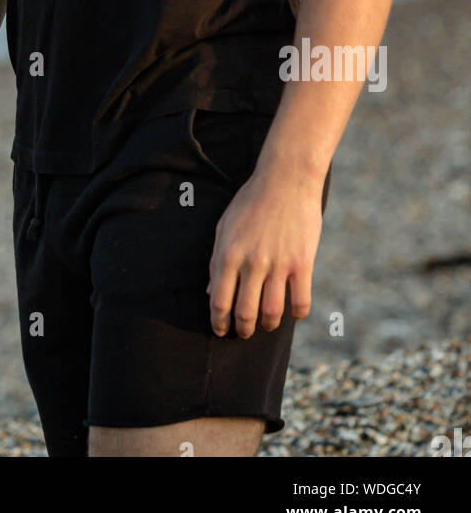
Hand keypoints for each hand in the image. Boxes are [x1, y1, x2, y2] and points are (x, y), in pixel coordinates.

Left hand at [206, 166, 323, 337]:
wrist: (285, 179)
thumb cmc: (251, 201)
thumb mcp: (225, 226)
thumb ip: (216, 260)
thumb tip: (210, 292)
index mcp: (229, 254)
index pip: (219, 300)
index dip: (218, 321)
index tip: (221, 330)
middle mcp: (252, 263)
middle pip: (245, 313)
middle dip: (242, 329)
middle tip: (243, 332)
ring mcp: (278, 264)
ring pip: (272, 313)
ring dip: (268, 325)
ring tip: (266, 325)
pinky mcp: (302, 263)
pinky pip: (300, 302)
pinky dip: (296, 314)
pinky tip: (293, 313)